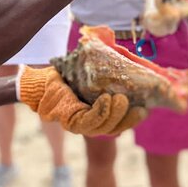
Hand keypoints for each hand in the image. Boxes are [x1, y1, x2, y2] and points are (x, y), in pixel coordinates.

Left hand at [16, 66, 147, 135]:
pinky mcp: (70, 122)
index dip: (133, 119)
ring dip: (115, 114)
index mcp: (99, 116)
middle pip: (114, 129)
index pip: (120, 123)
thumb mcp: (92, 74)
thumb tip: (131, 57)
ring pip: (103, 127)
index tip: (144, 109)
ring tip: (122, 100)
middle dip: (128, 120)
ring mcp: (80, 125)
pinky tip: (106, 99)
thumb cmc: (68, 76)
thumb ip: (110, 71)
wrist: (42, 81)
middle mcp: (91, 124)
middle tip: (139, 108)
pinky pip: (88, 121)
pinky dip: (100, 111)